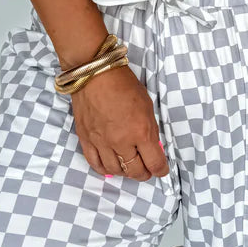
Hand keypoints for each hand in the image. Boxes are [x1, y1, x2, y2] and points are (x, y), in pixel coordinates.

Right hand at [70, 63, 170, 181]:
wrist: (95, 73)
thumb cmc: (124, 84)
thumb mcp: (147, 106)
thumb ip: (149, 130)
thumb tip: (151, 146)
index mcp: (141, 132)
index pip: (154, 163)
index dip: (161, 170)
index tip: (161, 170)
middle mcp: (121, 141)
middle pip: (135, 170)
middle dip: (144, 173)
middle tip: (147, 170)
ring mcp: (101, 142)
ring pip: (115, 170)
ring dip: (125, 172)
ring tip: (129, 168)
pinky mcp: (86, 139)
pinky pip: (95, 163)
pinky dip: (104, 169)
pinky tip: (110, 167)